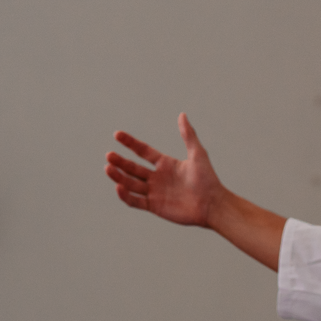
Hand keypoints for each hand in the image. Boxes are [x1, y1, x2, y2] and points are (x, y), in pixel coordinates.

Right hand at [106, 114, 221, 227]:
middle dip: (120, 162)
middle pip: (133, 168)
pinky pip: (136, 201)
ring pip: (131, 183)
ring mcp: (155, 192)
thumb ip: (188, 135)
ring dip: (118, 176)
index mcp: (165, 164)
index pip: (143, 151)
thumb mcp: (198, 154)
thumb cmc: (208, 179)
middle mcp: (158, 177)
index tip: (117, 134)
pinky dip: (125, 195)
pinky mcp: (154, 206)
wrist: (213, 204)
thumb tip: (182, 114)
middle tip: (109, 155)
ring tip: (108, 168)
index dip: (130, 143)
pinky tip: (118, 187)